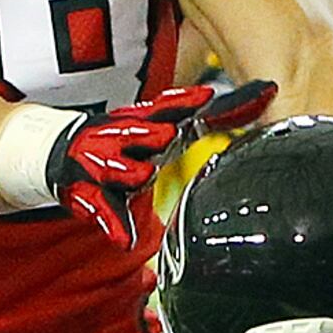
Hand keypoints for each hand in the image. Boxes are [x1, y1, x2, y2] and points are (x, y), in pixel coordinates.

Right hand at [44, 77, 274, 242]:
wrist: (66, 156)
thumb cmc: (128, 145)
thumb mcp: (164, 130)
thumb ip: (210, 117)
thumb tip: (266, 92)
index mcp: (142, 123)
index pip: (165, 108)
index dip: (184, 101)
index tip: (205, 96)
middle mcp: (121, 140)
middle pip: (136, 135)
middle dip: (149, 135)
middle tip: (167, 136)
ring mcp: (102, 166)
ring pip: (116, 169)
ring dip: (127, 172)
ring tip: (140, 176)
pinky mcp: (89, 195)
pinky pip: (103, 212)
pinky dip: (114, 226)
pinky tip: (125, 240)